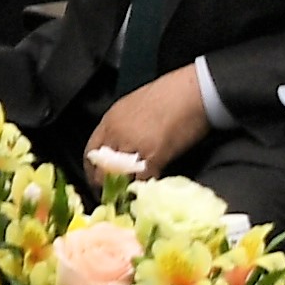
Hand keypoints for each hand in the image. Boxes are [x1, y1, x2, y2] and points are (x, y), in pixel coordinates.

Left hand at [83, 67, 210, 188]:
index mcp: (111, 119)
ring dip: (126, 187)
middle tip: (115, 193)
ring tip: (131, 193)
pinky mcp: (154, 156)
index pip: (91, 151)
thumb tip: (120, 147)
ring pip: (121, 177)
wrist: (194, 91)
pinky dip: (145, 185)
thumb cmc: (170, 93)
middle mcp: (117, 133)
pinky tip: (149, 186)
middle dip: (107, 184)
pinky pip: (143, 179)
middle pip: (103, 169)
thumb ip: (123, 126)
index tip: (98, 180)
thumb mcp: (135, 106)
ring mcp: (135, 145)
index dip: (92, 170)